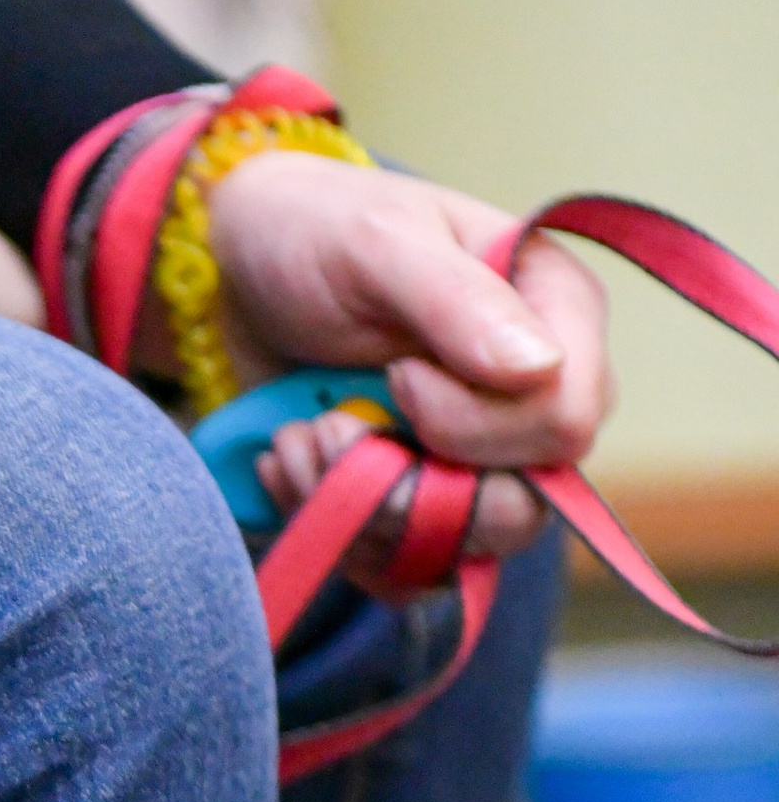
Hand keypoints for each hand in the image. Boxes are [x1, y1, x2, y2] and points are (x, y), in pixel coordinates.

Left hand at [191, 150, 614, 578]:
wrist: (236, 270)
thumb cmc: (318, 232)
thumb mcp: (378, 243)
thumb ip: (458, 301)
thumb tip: (541, 370)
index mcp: (558, 315)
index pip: (565, 421)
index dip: (472, 423)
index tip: (396, 376)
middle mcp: (534, 398)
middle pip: (520, 508)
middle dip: (405, 489)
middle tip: (329, 430)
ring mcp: (477, 460)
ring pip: (454, 551)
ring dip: (355, 512)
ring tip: (300, 439)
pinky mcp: (417, 501)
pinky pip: (397, 569)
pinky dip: (331, 533)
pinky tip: (291, 463)